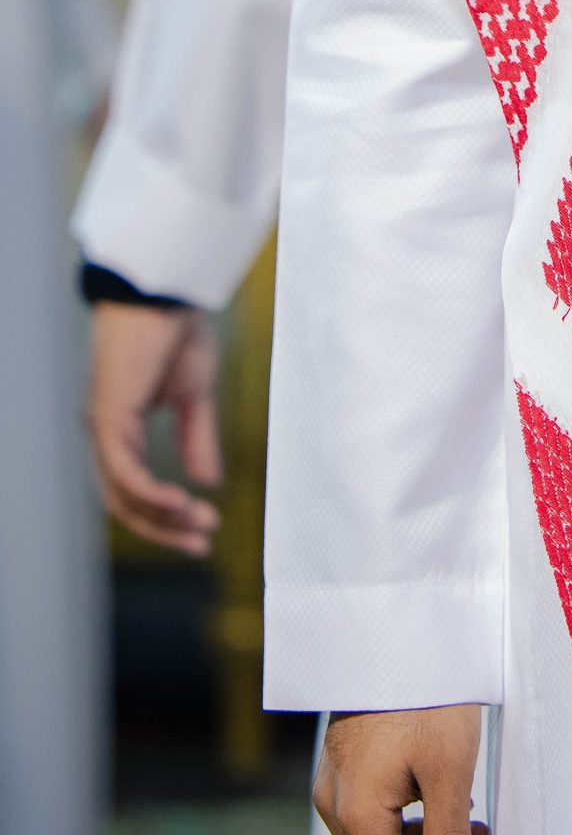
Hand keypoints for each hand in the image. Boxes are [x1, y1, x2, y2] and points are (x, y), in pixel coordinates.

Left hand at [84, 301, 222, 554]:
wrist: (167, 290)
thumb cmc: (177, 331)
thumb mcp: (195, 394)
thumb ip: (196, 437)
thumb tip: (205, 480)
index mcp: (122, 428)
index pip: (136, 490)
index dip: (168, 516)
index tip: (206, 529)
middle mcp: (105, 434)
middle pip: (125, 504)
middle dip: (165, 529)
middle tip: (202, 545)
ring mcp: (102, 428)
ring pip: (122, 496)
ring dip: (162, 517)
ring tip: (201, 524)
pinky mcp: (107, 418)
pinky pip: (123, 473)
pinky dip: (151, 494)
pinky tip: (181, 502)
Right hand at [313, 708, 488, 834]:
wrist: (400, 626)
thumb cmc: (426, 693)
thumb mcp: (449, 772)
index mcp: (356, 814)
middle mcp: (333, 802)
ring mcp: (333, 779)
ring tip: (469, 821)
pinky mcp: (342, 758)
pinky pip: (368, 807)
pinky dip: (404, 814)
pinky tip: (440, 795)